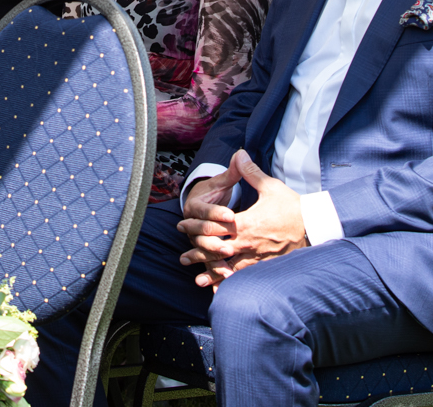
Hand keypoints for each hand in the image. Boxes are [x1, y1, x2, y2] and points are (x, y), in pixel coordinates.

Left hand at [178, 150, 306, 288]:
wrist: (313, 226)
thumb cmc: (291, 206)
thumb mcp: (270, 186)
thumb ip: (250, 172)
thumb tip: (239, 153)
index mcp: (245, 222)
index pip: (214, 226)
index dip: (196, 226)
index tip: (181, 226)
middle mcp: (248, 242)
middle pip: (217, 250)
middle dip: (198, 252)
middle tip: (182, 257)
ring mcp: (256, 257)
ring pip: (229, 267)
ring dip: (212, 273)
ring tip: (197, 280)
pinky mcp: (265, 265)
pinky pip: (244, 277)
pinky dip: (232, 284)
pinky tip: (224, 292)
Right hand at [178, 160, 242, 286]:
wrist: (201, 206)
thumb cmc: (215, 192)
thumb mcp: (222, 182)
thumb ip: (233, 171)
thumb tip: (241, 153)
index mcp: (194, 205)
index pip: (204, 210)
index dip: (216, 212)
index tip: (230, 215)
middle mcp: (191, 224)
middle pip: (201, 233)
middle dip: (214, 239)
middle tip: (229, 244)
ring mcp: (196, 239)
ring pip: (203, 250)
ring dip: (213, 258)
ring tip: (227, 265)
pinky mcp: (203, 252)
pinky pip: (208, 263)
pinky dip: (214, 272)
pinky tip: (225, 279)